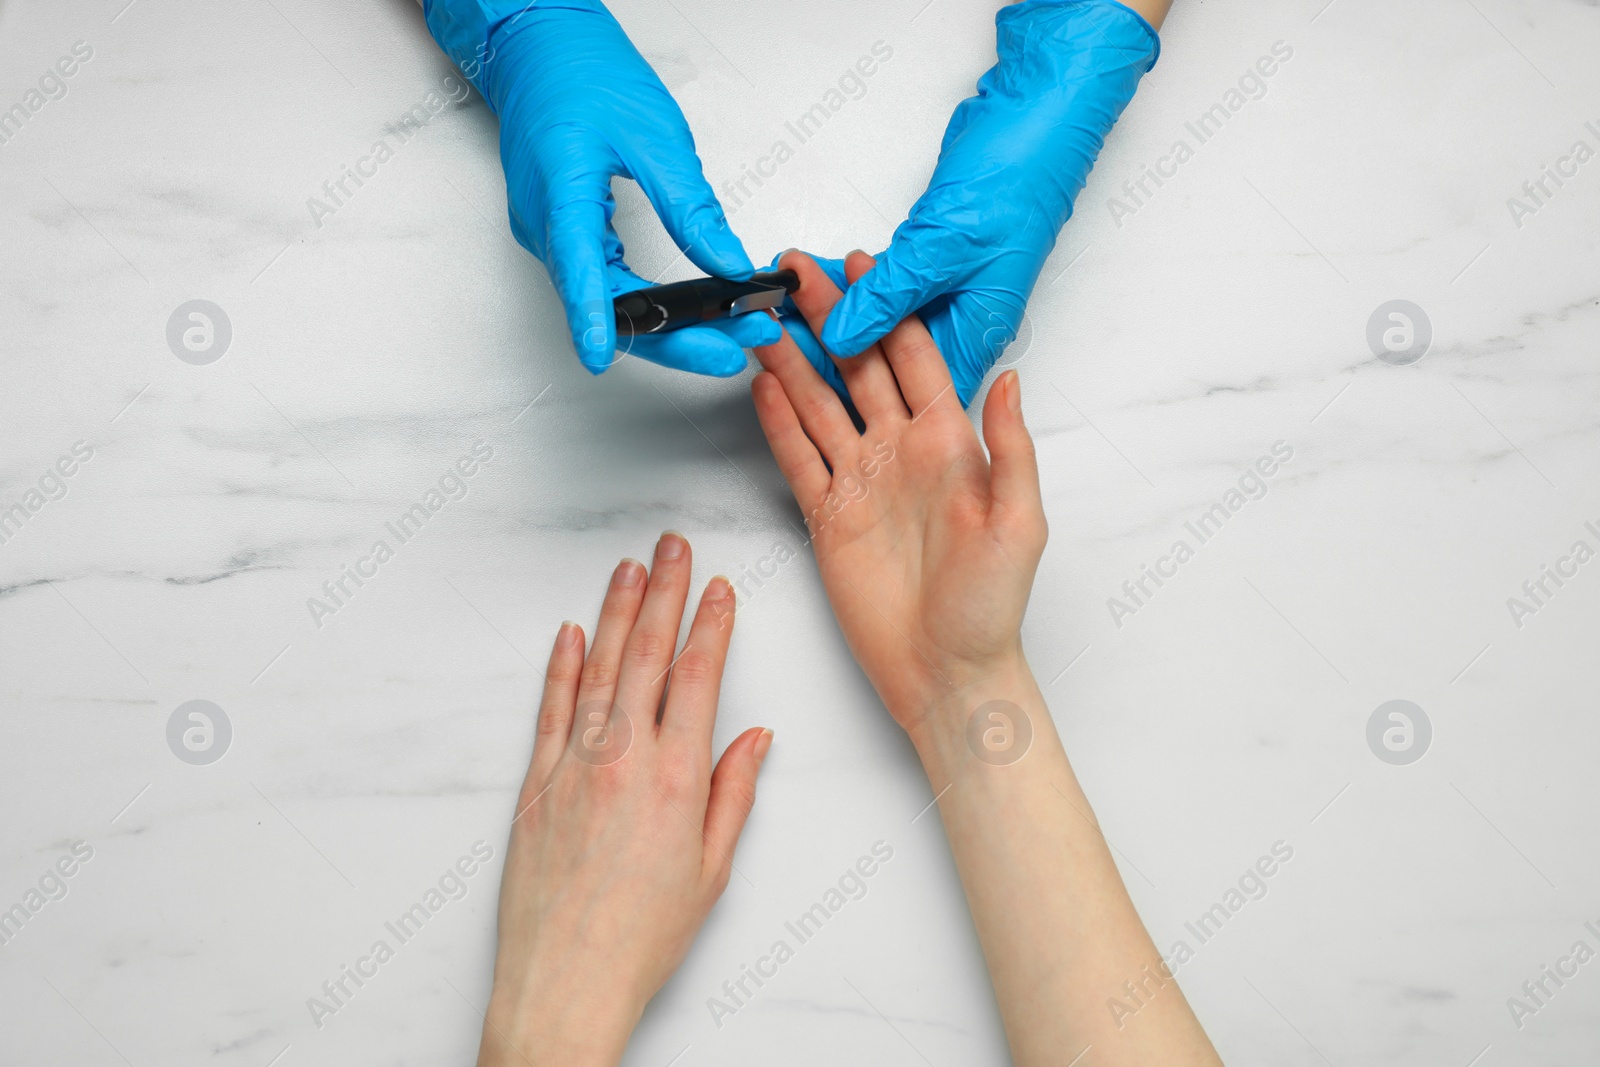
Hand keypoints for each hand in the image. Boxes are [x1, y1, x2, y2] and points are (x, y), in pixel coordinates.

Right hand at [424, 0, 779, 376]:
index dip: (592, 319)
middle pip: (607, 303)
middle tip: (737, 346)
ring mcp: (550, 234)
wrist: (537, 47)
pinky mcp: (564, 234)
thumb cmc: (582, 74)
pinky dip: (650, 300)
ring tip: (731, 329)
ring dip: (669, 322)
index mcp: (559, 193)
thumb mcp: (653, 135)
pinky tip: (691, 308)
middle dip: (675, 335)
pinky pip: (604, 282)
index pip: (576, 269)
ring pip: (609, 300)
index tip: (600, 357)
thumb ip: (691, 206)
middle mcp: (544, 226)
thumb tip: (729, 264)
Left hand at [478, 534, 770, 1066]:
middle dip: (665, 593)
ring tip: (629, 569)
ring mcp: (573, 767)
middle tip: (672, 548)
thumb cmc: (641, 937)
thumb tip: (754, 740)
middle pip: (647, 657)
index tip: (718, 587)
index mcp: (675, 778)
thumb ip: (733, 795)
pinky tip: (571, 634)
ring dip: (616, 613)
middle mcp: (623, 760)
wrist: (565, 980)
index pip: (698, 677)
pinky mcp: (534, 785)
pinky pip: (551, 711)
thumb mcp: (712, 870)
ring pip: (599, 671)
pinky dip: (561, 667)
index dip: (711, 625)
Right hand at [750, 252, 1046, 733]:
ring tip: (764, 319)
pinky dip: (777, 419)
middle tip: (796, 272)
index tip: (861, 266)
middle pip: (858, 368)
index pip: (913, 359)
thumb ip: (1011, 449)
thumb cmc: (992, 606)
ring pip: (819, 404)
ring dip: (792, 362)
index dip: (887, 310)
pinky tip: (762, 384)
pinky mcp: (827, 516)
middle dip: (828, 317)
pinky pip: (797, 456)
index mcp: (951, 444)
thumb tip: (1010, 378)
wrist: (946, 671)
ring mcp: (861, 480)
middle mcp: (901, 452)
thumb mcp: (1021, 523)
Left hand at [788, 0, 1159, 404]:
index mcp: (975, 335)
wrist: (1034, 121)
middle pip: (883, 358)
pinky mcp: (927, 265)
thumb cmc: (1013, 184)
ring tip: (776, 299)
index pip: (907, 389)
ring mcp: (942, 295)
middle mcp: (958, 323)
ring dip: (826, 307)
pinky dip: (842, 280)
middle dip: (826, 345)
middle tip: (771, 333)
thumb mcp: (941, 250)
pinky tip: (803, 275)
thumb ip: (888, 299)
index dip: (854, 391)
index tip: (800, 380)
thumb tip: (841, 338)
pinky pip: (875, 286)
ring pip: (874, 319)